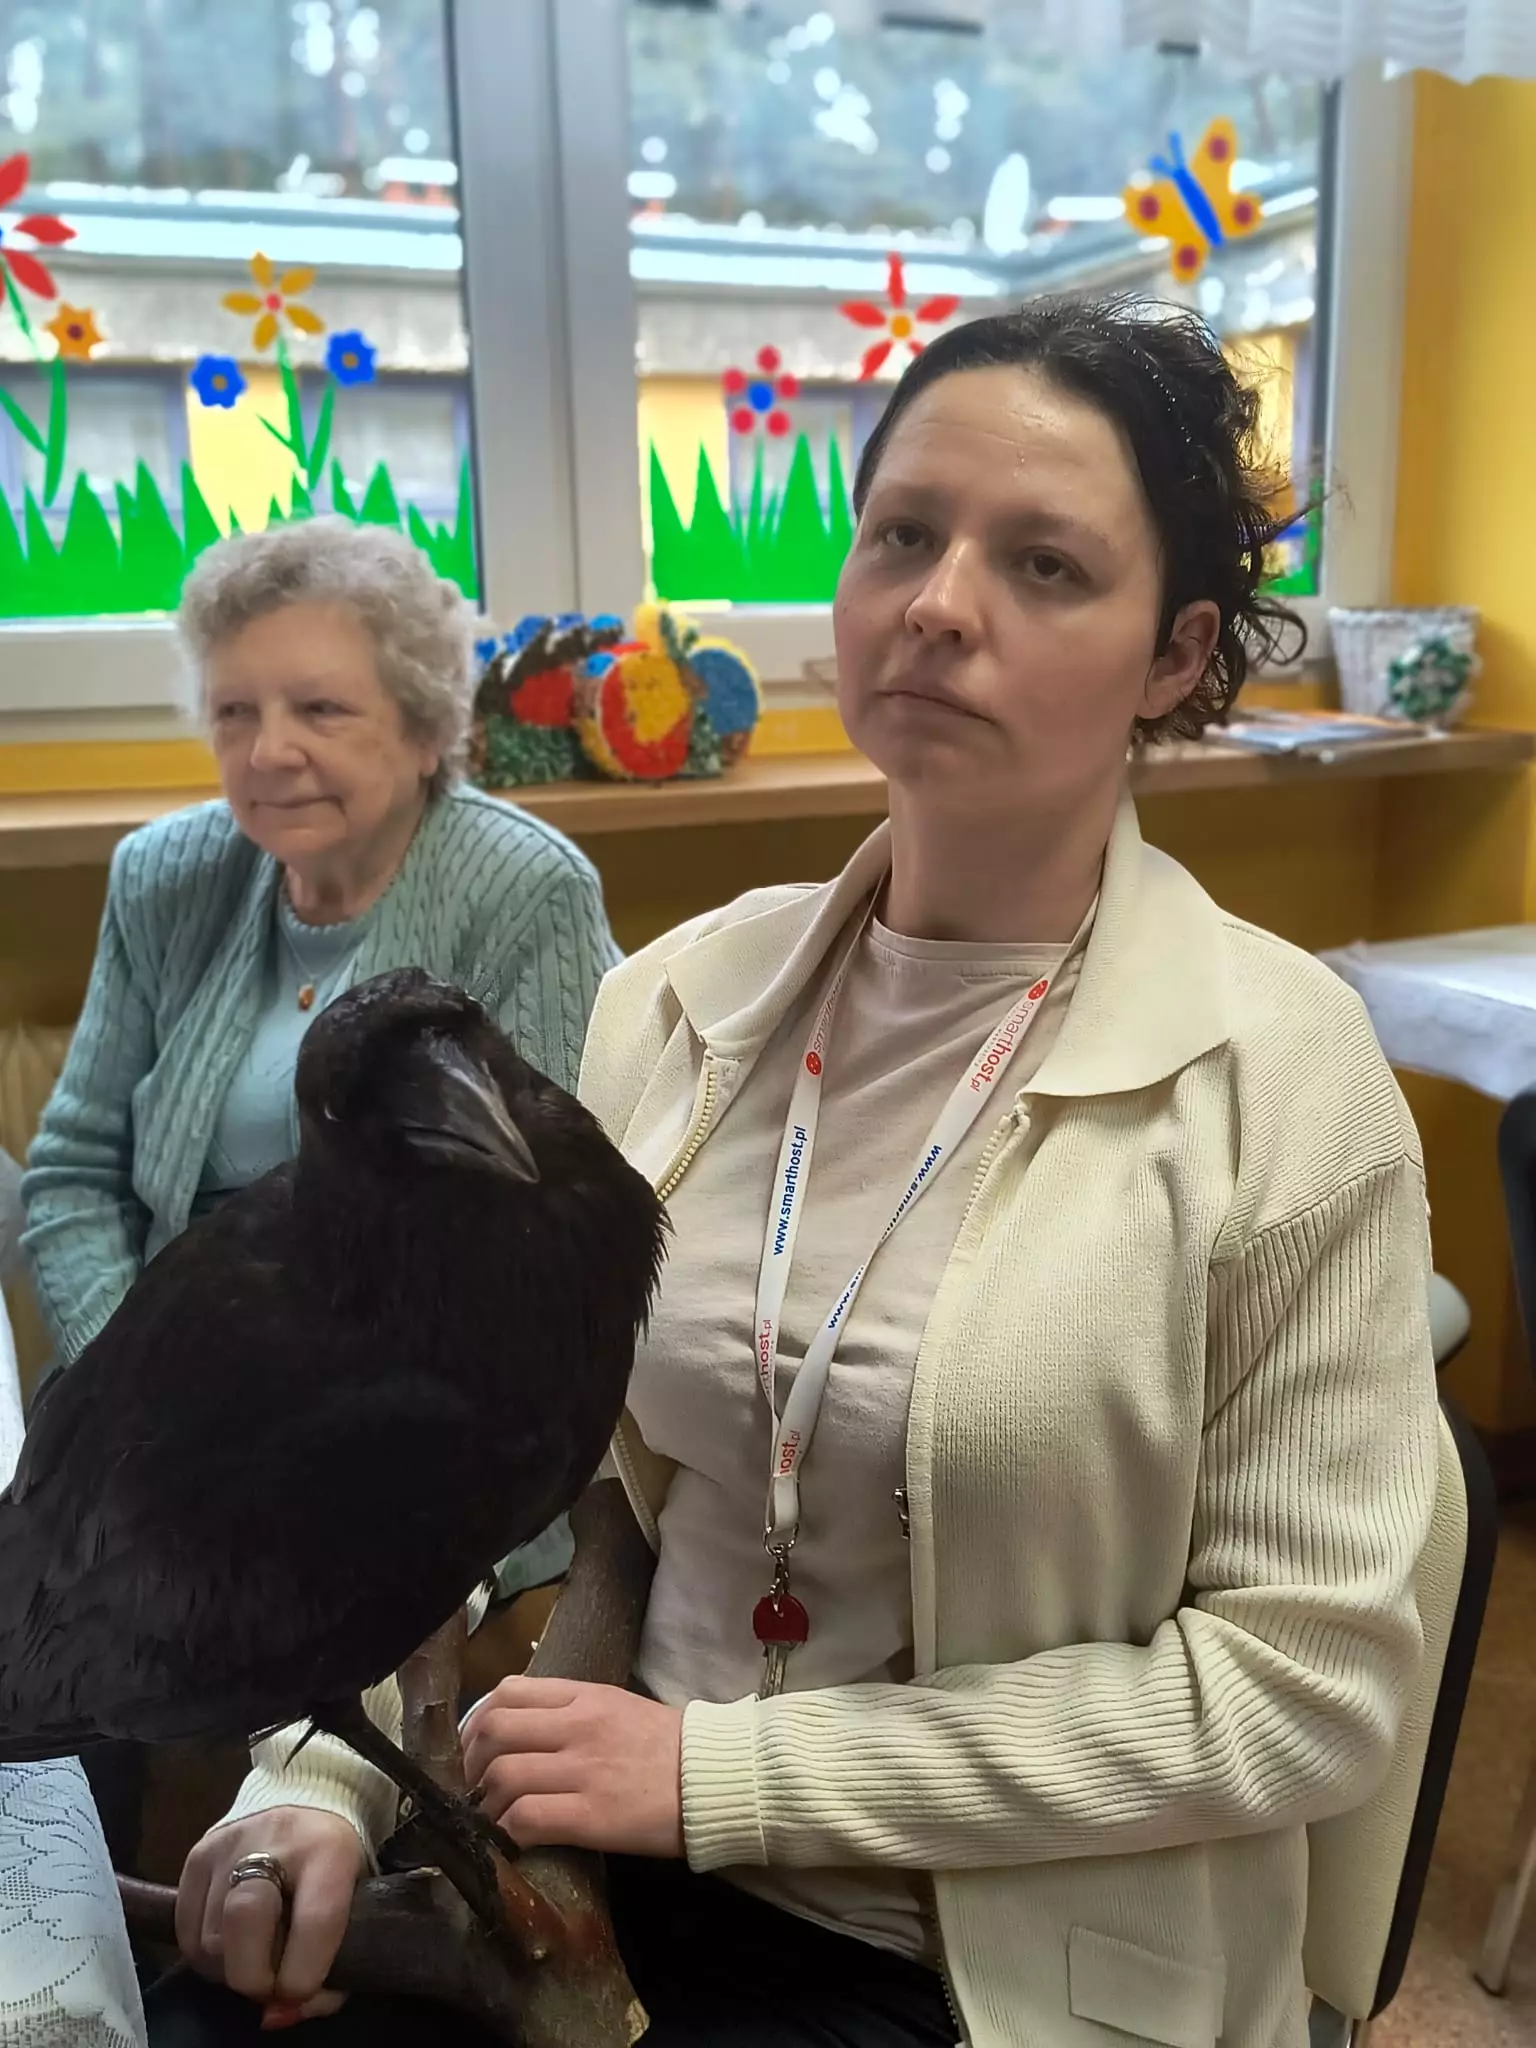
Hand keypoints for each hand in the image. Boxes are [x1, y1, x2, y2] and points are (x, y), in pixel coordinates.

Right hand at [175, 1807, 365, 2026]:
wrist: (306, 1802)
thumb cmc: (334, 1869)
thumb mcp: (354, 1910)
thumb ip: (331, 1973)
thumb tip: (277, 2016)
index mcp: (329, 1850)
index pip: (316, 1919)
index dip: (304, 1974)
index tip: (299, 1992)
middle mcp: (274, 1838)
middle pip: (244, 1920)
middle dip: (253, 1975)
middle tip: (267, 1984)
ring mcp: (228, 1843)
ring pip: (209, 1938)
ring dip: (230, 1967)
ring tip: (254, 1955)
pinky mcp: (196, 1853)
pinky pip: (185, 1933)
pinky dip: (206, 1955)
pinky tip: (231, 1942)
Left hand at [460, 1676, 683, 1857]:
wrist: (716, 1777)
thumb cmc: (671, 1745)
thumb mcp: (618, 1707)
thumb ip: (571, 1711)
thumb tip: (525, 1731)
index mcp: (584, 1696)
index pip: (507, 1692)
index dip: (478, 1722)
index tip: (477, 1748)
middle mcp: (577, 1726)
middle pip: (494, 1731)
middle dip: (471, 1763)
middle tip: (475, 1788)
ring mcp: (583, 1770)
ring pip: (502, 1776)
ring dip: (486, 1803)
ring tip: (493, 1819)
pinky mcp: (591, 1816)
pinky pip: (526, 1818)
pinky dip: (507, 1831)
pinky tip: (514, 1839)